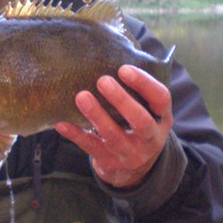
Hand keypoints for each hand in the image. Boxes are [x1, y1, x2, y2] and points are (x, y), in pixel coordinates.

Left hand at [55, 65, 173, 187]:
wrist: (134, 171)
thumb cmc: (135, 126)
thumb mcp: (147, 111)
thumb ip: (136, 90)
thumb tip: (111, 52)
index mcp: (161, 118)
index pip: (160, 98)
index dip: (145, 83)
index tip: (124, 69)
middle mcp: (149, 137)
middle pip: (140, 120)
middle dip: (122, 100)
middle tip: (103, 81)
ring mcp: (129, 153)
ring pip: (113, 136)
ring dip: (97, 115)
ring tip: (81, 96)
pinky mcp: (108, 161)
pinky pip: (90, 147)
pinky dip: (75, 135)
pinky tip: (61, 122)